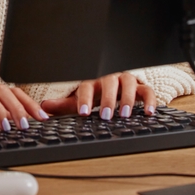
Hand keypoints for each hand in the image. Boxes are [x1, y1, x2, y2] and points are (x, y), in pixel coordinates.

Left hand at [41, 72, 155, 120]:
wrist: (118, 90)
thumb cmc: (97, 97)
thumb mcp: (80, 101)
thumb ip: (64, 104)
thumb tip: (44, 106)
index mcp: (94, 81)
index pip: (87, 86)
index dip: (84, 99)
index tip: (84, 113)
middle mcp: (111, 79)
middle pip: (110, 83)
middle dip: (108, 99)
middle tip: (106, 115)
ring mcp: (127, 82)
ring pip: (129, 83)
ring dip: (128, 99)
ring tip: (125, 115)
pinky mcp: (142, 88)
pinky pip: (148, 91)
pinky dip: (150, 101)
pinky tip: (149, 113)